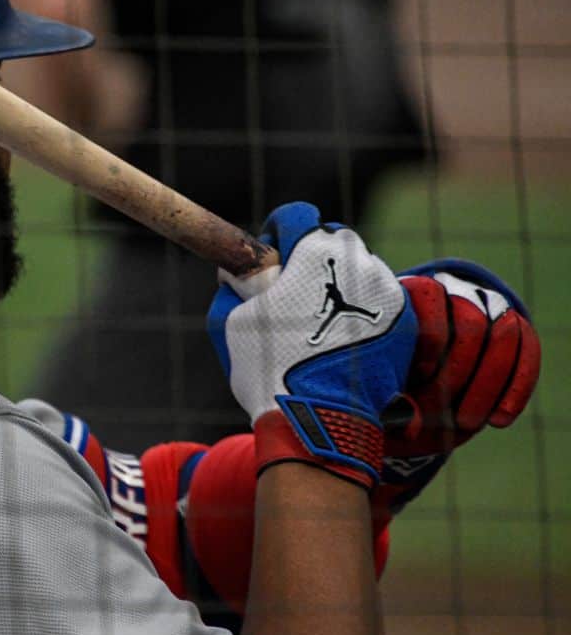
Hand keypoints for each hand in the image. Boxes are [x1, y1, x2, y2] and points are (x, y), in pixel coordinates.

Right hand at [208, 202, 417, 489]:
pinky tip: (343, 339)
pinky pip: (381, 300)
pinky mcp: (407, 321)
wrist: (318, 420)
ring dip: (341, 283)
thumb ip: (233, 284)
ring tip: (319, 322)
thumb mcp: (228, 320)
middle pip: (334, 240)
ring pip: (361, 270)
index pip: (297, 215)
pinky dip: (363, 310)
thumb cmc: (267, 368)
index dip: (277, 232)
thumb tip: (236, 272)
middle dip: (312, 257)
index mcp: (314, 251)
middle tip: (293, 291)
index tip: (268, 260)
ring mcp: (388, 290)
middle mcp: (359, 261)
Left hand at [376, 260, 540, 512]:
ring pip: (504, 334)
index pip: (427, 292)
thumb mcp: (370, 390)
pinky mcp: (511, 332)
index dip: (429, 334)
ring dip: (488, 383)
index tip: (419, 373)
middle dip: (461, 370)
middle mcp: (449, 295)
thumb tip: (405, 414)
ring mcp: (485, 310)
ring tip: (465, 423)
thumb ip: (380, 392)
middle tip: (441, 410)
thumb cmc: (379, 388)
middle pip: (471, 319)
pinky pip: (527, 349)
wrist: (405, 395)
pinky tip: (497, 421)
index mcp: (406, 299)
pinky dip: (517, 387)